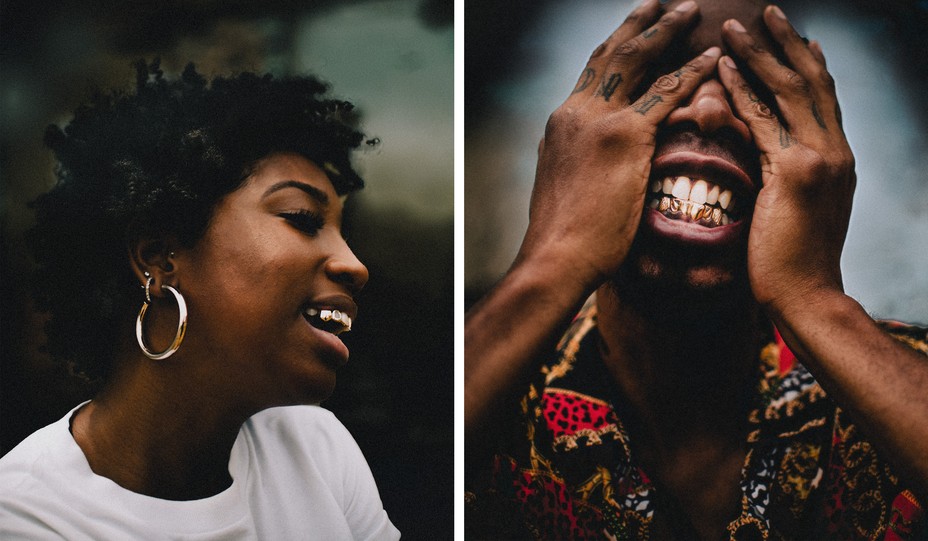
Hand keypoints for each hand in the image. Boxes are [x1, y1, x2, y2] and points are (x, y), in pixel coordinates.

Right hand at [518, 0, 719, 288]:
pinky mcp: (624, 137)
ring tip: (690, 10)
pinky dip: (691, 71)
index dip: (617, 44)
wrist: (557, 256)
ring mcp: (599, 120)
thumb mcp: (561, 182)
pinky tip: (712, 56)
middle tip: (664, 1)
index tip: (636, 26)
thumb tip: (579, 154)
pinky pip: (664, 94)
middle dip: (641, 21)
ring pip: (637, 59)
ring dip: (666, 30)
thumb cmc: (563, 233)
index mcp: (563, 121)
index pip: (594, 71)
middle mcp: (577, 110)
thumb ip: (574, 157)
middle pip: (611, 52)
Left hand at [718, 6, 855, 311]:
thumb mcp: (794, 210)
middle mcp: (835, 150)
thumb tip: (766, 163)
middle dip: (787, 43)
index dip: (806, 65)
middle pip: (813, 81)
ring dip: (762, 54)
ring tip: (736, 27)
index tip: (791, 38)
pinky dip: (744, 91)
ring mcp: (820, 159)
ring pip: (792, 90)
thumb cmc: (790, 263)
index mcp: (836, 159)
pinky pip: (765, 120)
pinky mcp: (796, 173)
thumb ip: (783, 178)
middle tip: (767, 12)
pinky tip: (724, 69)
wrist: (806, 297)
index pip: (822, 99)